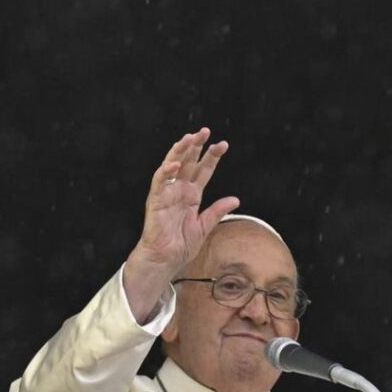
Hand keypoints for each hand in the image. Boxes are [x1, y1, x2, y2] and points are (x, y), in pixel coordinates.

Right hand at [124, 128, 240, 321]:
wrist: (166, 260)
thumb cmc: (182, 245)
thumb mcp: (205, 226)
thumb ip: (218, 211)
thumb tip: (235, 199)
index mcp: (191, 195)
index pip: (203, 171)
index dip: (212, 157)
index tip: (223, 144)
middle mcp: (179, 190)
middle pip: (188, 163)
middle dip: (196, 147)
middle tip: (206, 131)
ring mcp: (167, 193)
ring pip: (172, 166)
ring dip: (181, 151)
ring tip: (190, 138)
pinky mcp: (156, 201)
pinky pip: (160, 182)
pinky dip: (167, 171)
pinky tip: (176, 163)